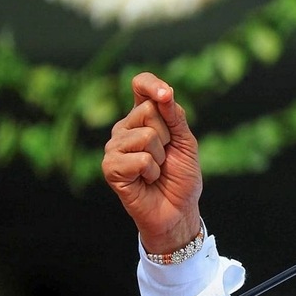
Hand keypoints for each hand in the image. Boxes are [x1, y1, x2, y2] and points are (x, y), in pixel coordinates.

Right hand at [102, 72, 203, 253]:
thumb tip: (164, 94)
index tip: (166, 94)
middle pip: (148, 110)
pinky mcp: (110, 167)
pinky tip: (146, 180)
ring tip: (156, 170)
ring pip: (146, 136)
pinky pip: (140, 159)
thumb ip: (175, 116)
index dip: (151, 84)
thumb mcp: (185, 142)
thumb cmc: (181, 176)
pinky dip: (152, 172)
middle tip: (166, 156)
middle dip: (168, 136)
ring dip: (161, 157)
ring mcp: (114, 147)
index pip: (140, 85)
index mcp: (142, 117)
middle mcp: (124, 128)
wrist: (177, 211)